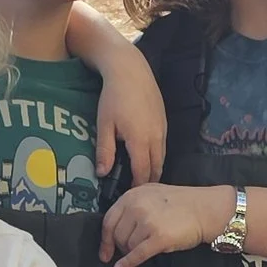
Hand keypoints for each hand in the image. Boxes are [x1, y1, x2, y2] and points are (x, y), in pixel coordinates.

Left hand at [91, 39, 167, 183]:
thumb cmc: (114, 97)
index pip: (142, 173)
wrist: (131, 70)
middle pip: (156, 168)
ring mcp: (162, 129)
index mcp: (141, 141)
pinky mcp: (164, 121)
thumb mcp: (105, 125)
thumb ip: (105, 151)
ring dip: (153, 169)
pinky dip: (156, 156)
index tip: (129, 196)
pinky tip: (145, 157)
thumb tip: (102, 173)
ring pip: (162, 157)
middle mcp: (156, 137)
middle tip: (135, 191)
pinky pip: (163, 146)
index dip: (137, 186)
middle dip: (147, 181)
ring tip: (140, 178)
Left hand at [103, 182, 232, 266]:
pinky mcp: (158, 237)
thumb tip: (117, 226)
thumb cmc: (182, 203)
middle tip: (128, 251)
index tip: (104, 250)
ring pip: (127, 246)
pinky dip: (128, 263)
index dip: (105, 239)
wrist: (206, 209)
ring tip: (144, 248)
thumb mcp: (152, 193)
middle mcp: (137, 206)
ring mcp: (148, 222)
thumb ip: (134, 204)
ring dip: (132, 252)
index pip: (109, 220)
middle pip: (117, 235)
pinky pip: (137, 255)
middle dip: (121, 247)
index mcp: (133, 195)